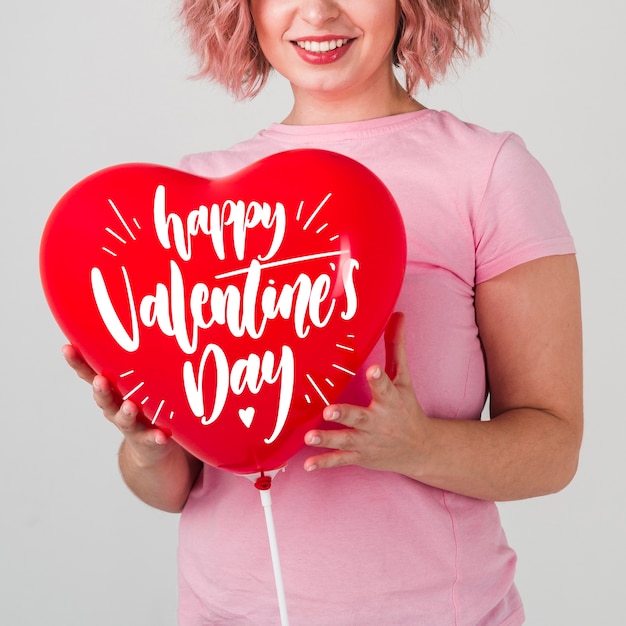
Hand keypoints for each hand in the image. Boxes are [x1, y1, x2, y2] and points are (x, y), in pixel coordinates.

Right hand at [62, 345, 174, 466]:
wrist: (152, 445)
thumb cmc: (145, 401)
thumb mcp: (138, 378)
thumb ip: (138, 355)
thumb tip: (146, 312)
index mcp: (112, 388)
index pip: (90, 373)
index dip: (77, 362)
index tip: (67, 347)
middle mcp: (117, 406)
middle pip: (104, 397)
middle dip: (101, 389)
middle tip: (100, 380)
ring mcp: (132, 424)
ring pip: (124, 419)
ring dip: (126, 412)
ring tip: (130, 406)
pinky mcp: (149, 440)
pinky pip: (152, 438)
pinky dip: (156, 437)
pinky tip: (163, 435)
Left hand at [303, 312, 430, 475]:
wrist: (421, 449)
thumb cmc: (407, 407)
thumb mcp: (404, 378)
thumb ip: (396, 347)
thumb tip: (399, 314)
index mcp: (389, 399)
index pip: (384, 386)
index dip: (377, 378)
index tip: (371, 370)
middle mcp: (378, 421)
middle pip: (360, 417)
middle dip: (345, 414)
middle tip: (329, 410)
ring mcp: (368, 440)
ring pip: (346, 440)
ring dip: (328, 439)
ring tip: (309, 437)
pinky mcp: (360, 456)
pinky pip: (341, 460)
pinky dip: (325, 462)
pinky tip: (308, 465)